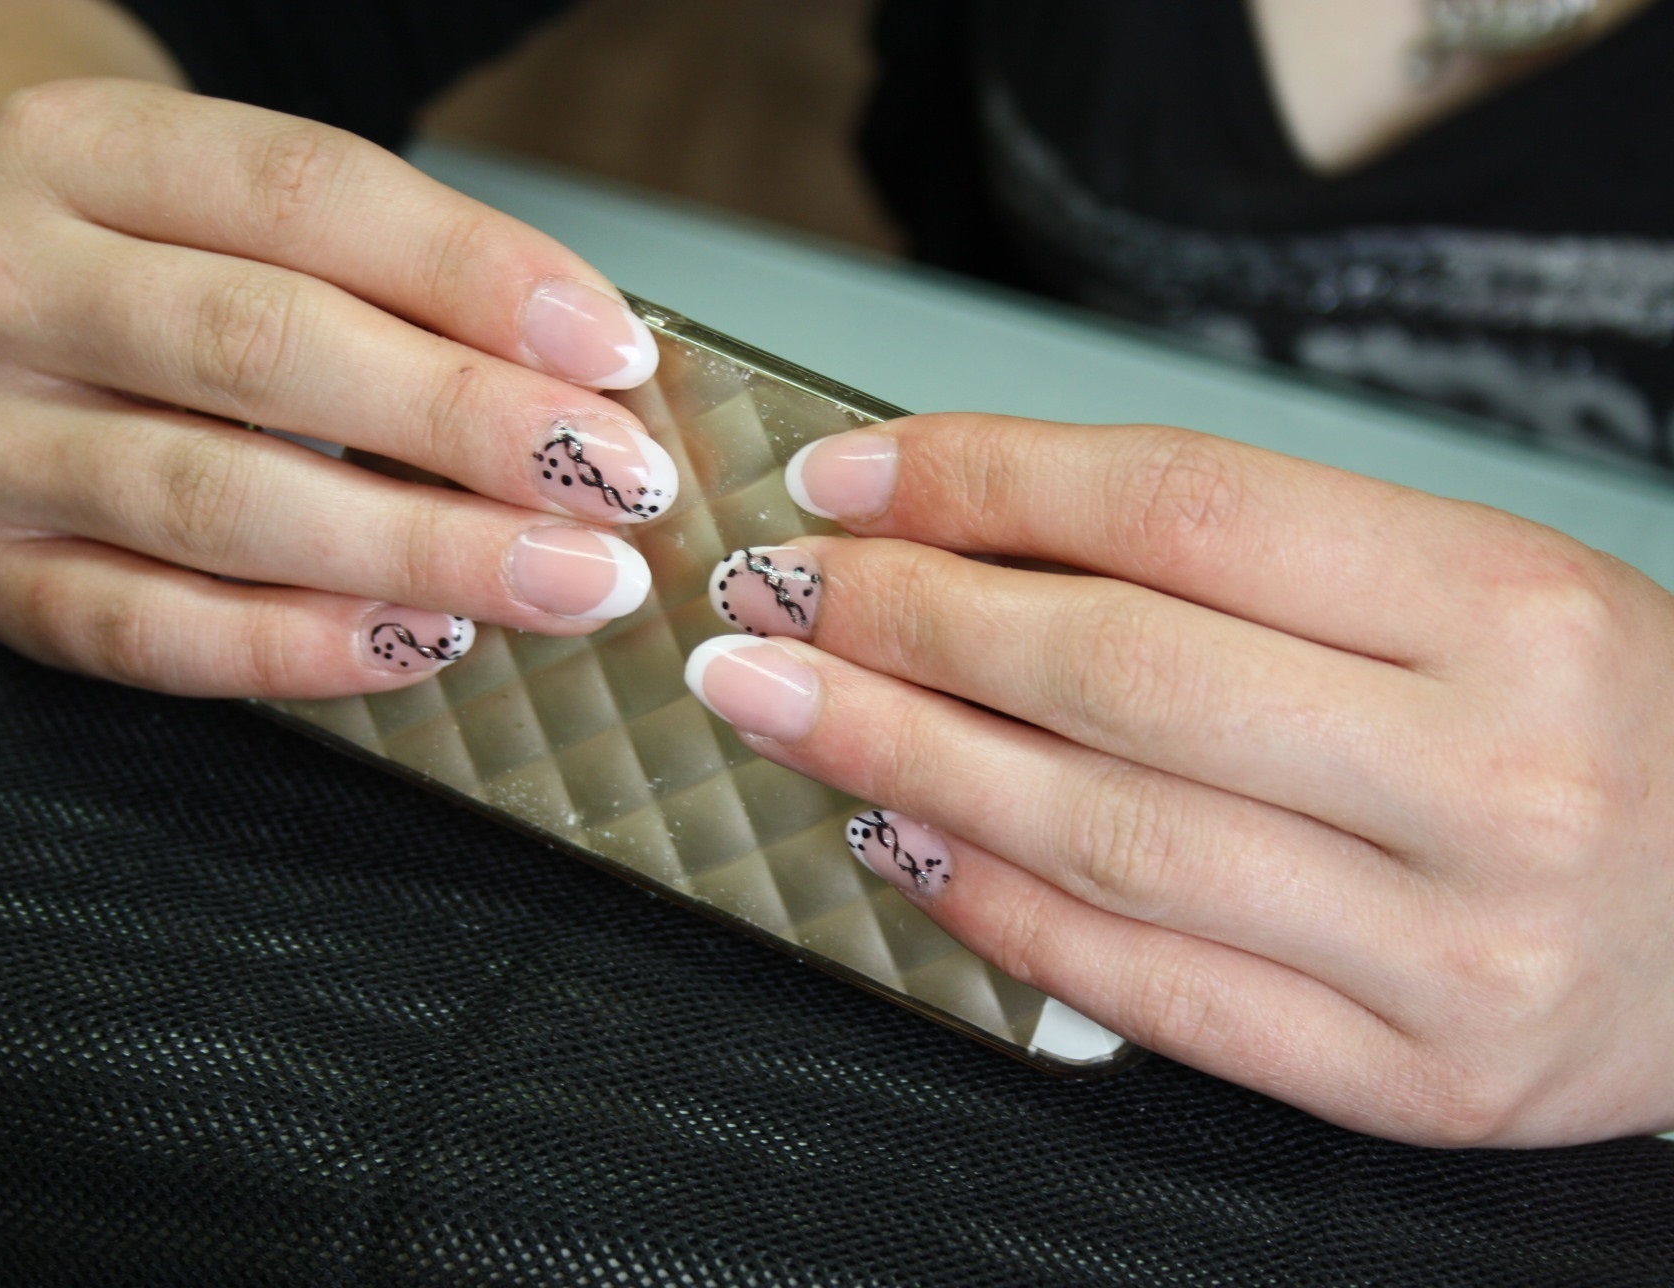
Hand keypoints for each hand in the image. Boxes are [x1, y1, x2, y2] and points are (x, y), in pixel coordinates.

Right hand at [0, 79, 671, 696]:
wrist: (26, 328)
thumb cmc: (196, 272)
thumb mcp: (283, 224)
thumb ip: (417, 286)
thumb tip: (596, 393)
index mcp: (83, 147)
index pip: (307, 193)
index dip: (475, 276)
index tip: (614, 357)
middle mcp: (3, 280)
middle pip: (261, 345)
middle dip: (467, 423)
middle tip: (615, 485)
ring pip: (213, 500)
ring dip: (417, 550)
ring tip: (559, 578)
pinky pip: (152, 633)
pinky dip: (300, 649)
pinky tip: (425, 642)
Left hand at [685, 414, 1673, 1145]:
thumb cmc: (1593, 727)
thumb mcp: (1471, 592)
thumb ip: (1250, 568)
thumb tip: (982, 540)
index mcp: (1507, 608)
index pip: (1186, 509)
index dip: (986, 483)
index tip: (847, 480)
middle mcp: (1489, 777)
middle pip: (1118, 671)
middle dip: (905, 624)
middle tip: (771, 597)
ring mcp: (1451, 950)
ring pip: (1107, 836)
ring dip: (904, 762)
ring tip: (784, 706)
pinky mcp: (1412, 1083)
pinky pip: (1152, 990)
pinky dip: (996, 911)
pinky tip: (892, 842)